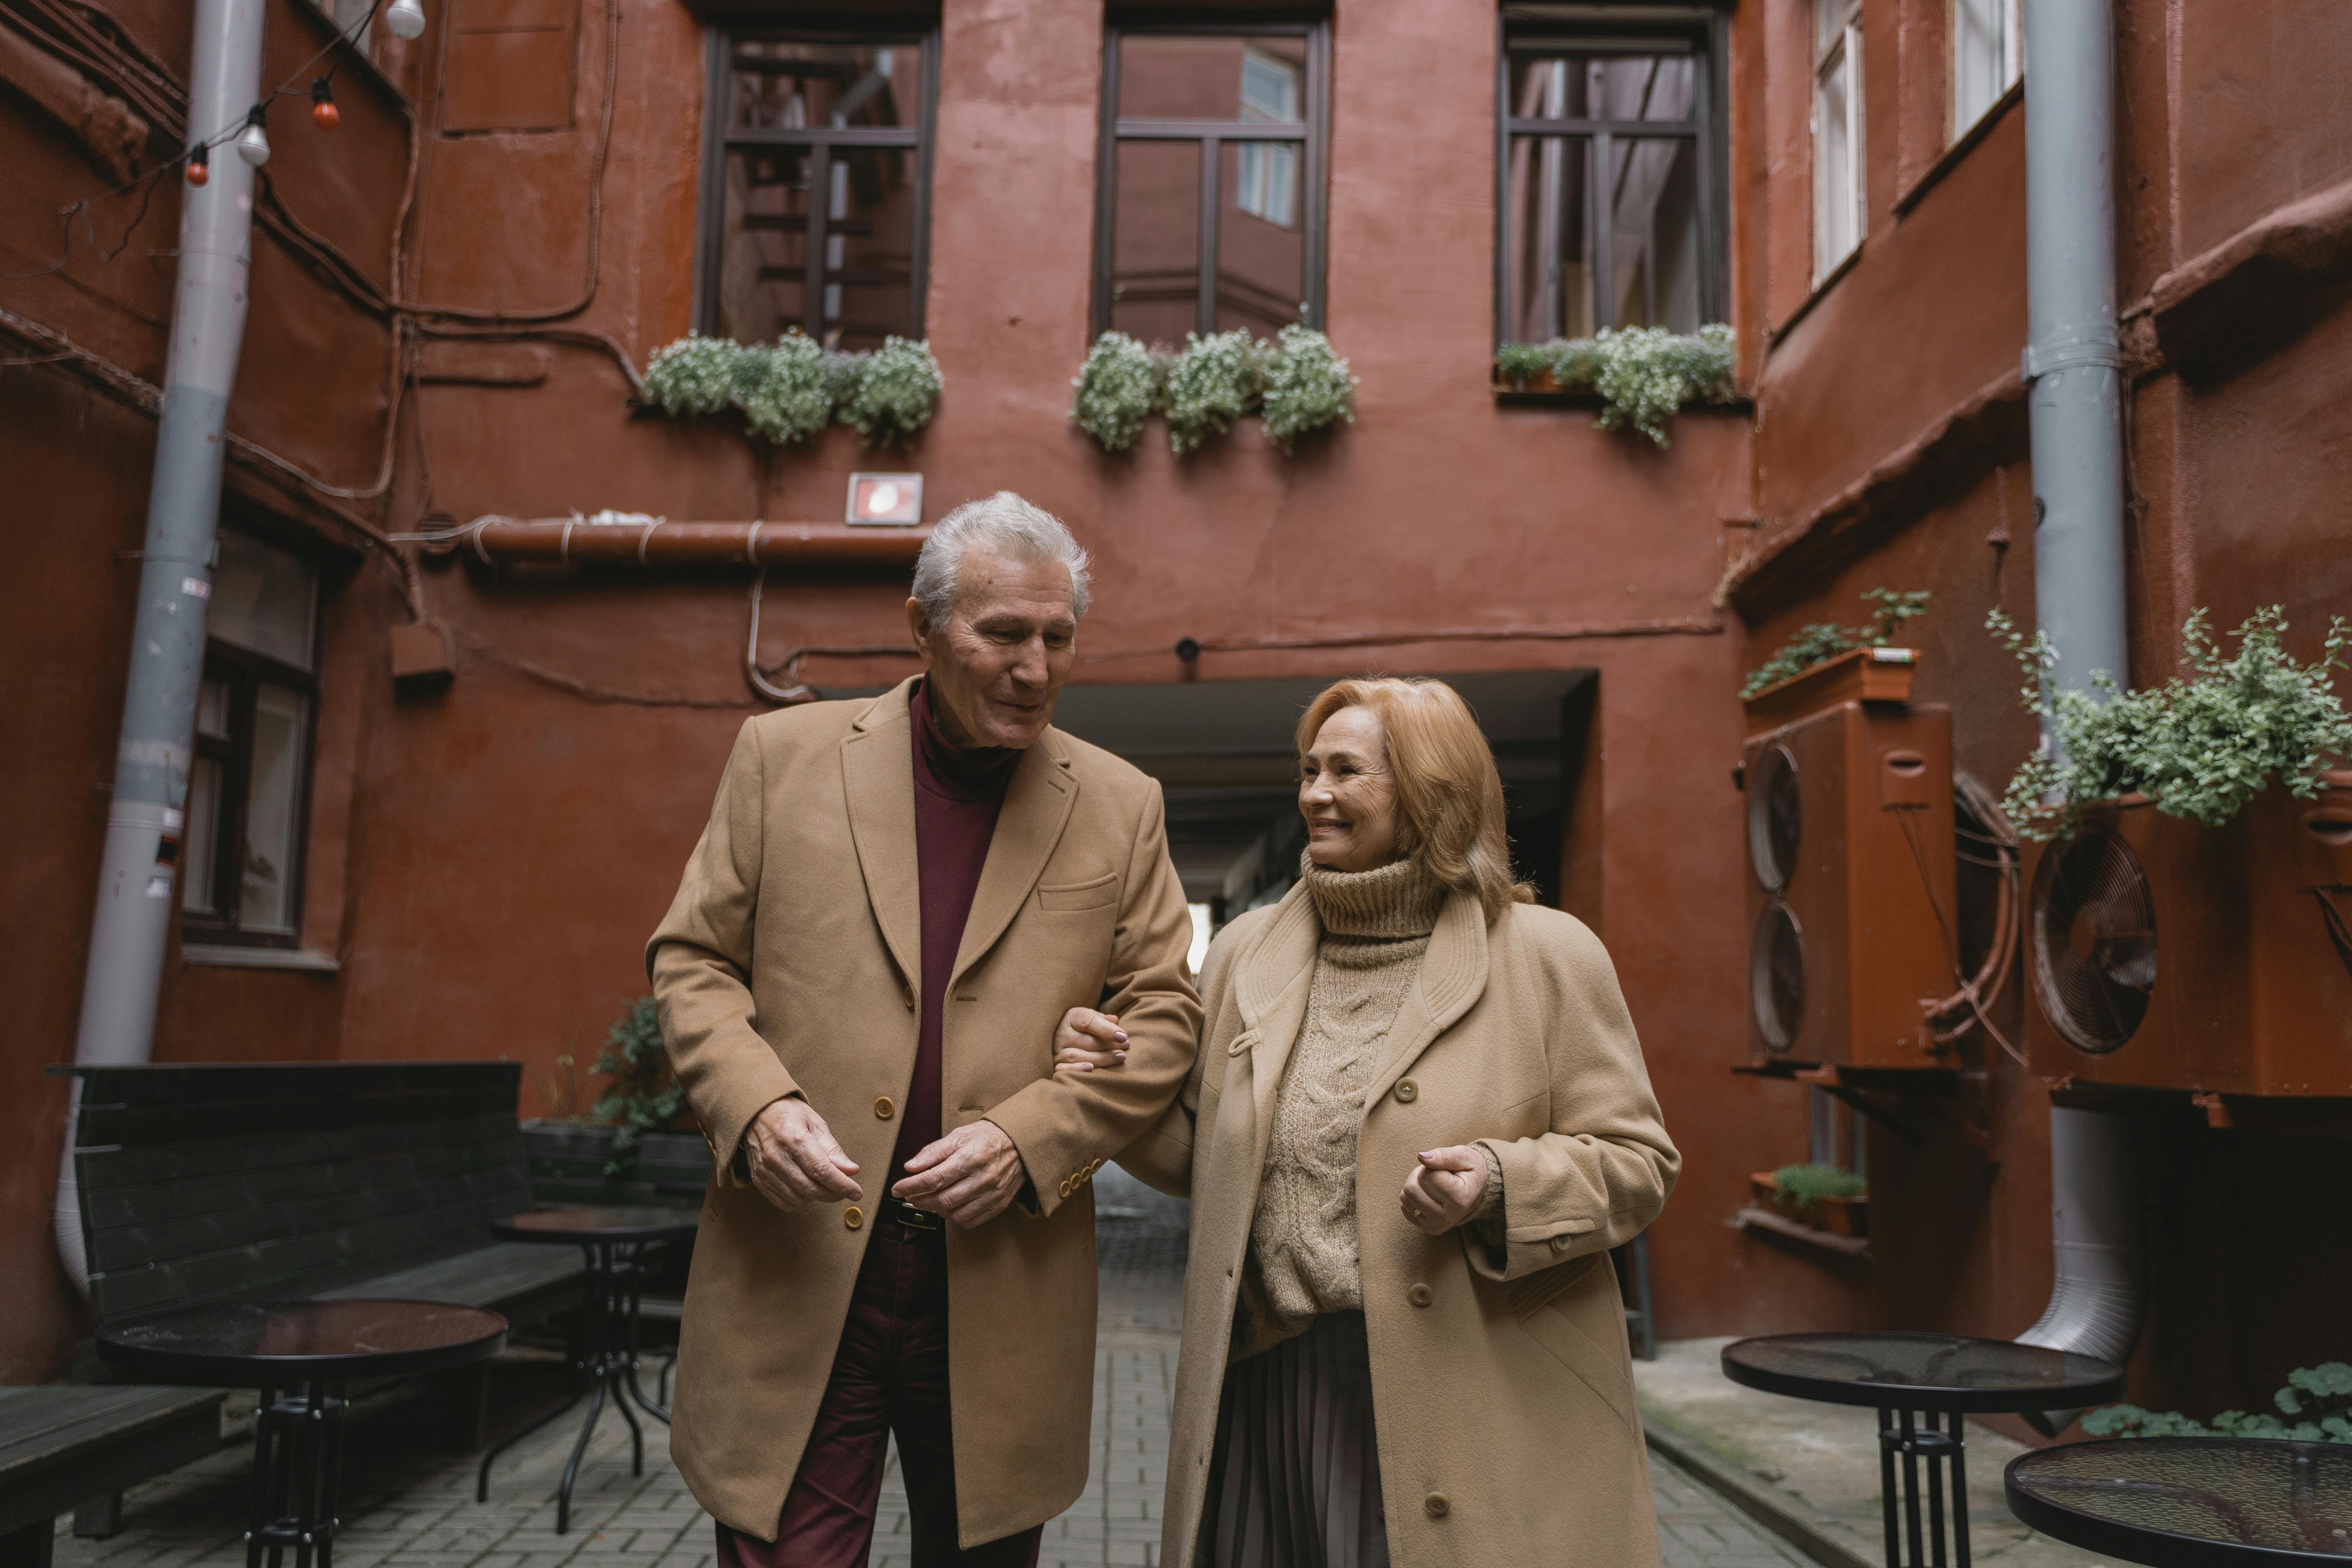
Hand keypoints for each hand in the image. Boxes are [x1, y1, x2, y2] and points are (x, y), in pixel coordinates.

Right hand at [744, 1097, 862, 1212]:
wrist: (757, 1113)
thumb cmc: (790, 1116)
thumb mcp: (816, 1124)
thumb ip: (833, 1150)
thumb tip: (851, 1171)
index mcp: (794, 1138)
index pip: (821, 1170)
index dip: (841, 1185)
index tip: (856, 1192)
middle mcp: (776, 1156)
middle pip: (810, 1188)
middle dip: (833, 1194)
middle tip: (845, 1190)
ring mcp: (765, 1170)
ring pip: (798, 1198)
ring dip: (817, 1197)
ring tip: (823, 1184)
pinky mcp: (758, 1179)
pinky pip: (783, 1202)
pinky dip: (799, 1201)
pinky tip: (806, 1189)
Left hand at [893, 1120, 1026, 1227]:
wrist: (1020, 1144)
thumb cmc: (986, 1138)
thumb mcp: (959, 1135)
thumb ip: (933, 1152)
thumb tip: (910, 1167)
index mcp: (971, 1157)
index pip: (934, 1178)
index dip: (911, 1186)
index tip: (897, 1188)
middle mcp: (983, 1178)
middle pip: (942, 1199)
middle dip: (919, 1200)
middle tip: (910, 1195)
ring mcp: (992, 1194)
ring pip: (954, 1214)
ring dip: (935, 1210)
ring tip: (929, 1199)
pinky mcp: (998, 1205)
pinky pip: (970, 1221)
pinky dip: (953, 1217)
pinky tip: (948, 1206)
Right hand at [1053, 1008, 1127, 1072]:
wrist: (1062, 1036)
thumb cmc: (1083, 1027)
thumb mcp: (1092, 1018)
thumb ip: (1103, 1020)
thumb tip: (1115, 1020)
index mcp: (1072, 1017)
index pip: (1088, 1021)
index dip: (1106, 1029)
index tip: (1123, 1036)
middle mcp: (1061, 1033)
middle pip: (1085, 1040)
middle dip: (1108, 1046)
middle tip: (1125, 1048)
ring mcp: (1057, 1050)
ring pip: (1077, 1056)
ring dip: (1101, 1058)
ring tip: (1119, 1057)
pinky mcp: (1055, 1064)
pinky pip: (1063, 1069)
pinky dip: (1077, 1070)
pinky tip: (1092, 1069)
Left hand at [1400, 1145, 1489, 1236]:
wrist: (1476, 1191)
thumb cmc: (1469, 1170)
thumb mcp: (1463, 1156)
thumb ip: (1443, 1155)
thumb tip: (1421, 1157)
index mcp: (1459, 1199)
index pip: (1427, 1176)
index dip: (1432, 1166)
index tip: (1446, 1169)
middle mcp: (1447, 1217)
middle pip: (1412, 1188)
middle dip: (1420, 1175)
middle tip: (1437, 1175)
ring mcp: (1436, 1225)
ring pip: (1405, 1197)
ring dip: (1416, 1184)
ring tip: (1434, 1184)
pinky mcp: (1427, 1228)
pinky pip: (1404, 1206)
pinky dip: (1413, 1196)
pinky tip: (1430, 1195)